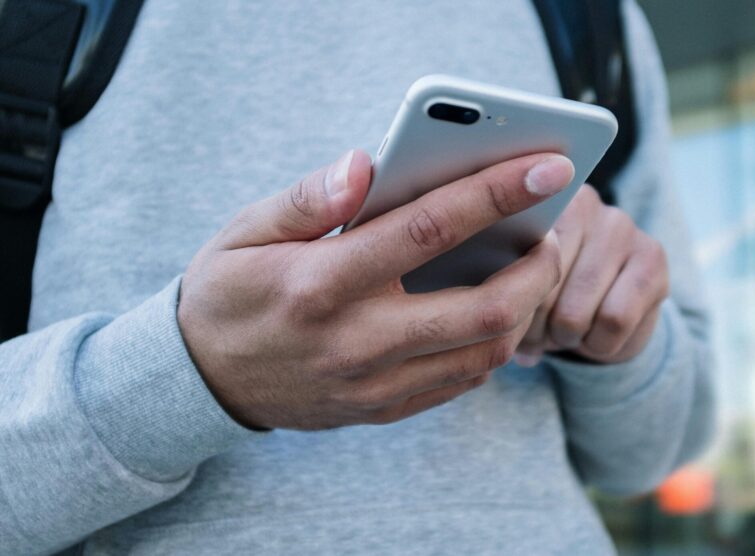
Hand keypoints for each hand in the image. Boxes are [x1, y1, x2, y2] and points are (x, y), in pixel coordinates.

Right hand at [178, 150, 573, 429]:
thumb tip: (368, 161)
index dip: (499, 193)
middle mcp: (356, 339)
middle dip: (538, 267)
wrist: (199, 382)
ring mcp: (373, 384)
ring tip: (527, 270)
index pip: (430, 229)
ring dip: (524, 308)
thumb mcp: (244, 231)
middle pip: (483, 309)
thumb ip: (309, 197)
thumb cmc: (227, 291)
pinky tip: (490, 310)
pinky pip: (460, 382)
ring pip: (484, 353)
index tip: (551, 167)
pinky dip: (491, 344)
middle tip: (550, 233)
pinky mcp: (381, 410)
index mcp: (321, 281)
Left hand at [515, 185, 668, 365]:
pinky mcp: (653, 258)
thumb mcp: (512, 292)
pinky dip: (599, 344)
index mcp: (532, 204)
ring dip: (566, 339)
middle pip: (540, 290)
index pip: (509, 264)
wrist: (604, 317)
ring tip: (566, 335)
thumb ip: (498, 292)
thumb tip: (497, 323)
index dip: (509, 304)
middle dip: (536, 327)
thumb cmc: (546, 300)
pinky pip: (614, 320)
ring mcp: (620, 226)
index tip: (512, 319)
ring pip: (574, 312)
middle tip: (542, 333)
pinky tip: (596, 338)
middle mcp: (581, 202)